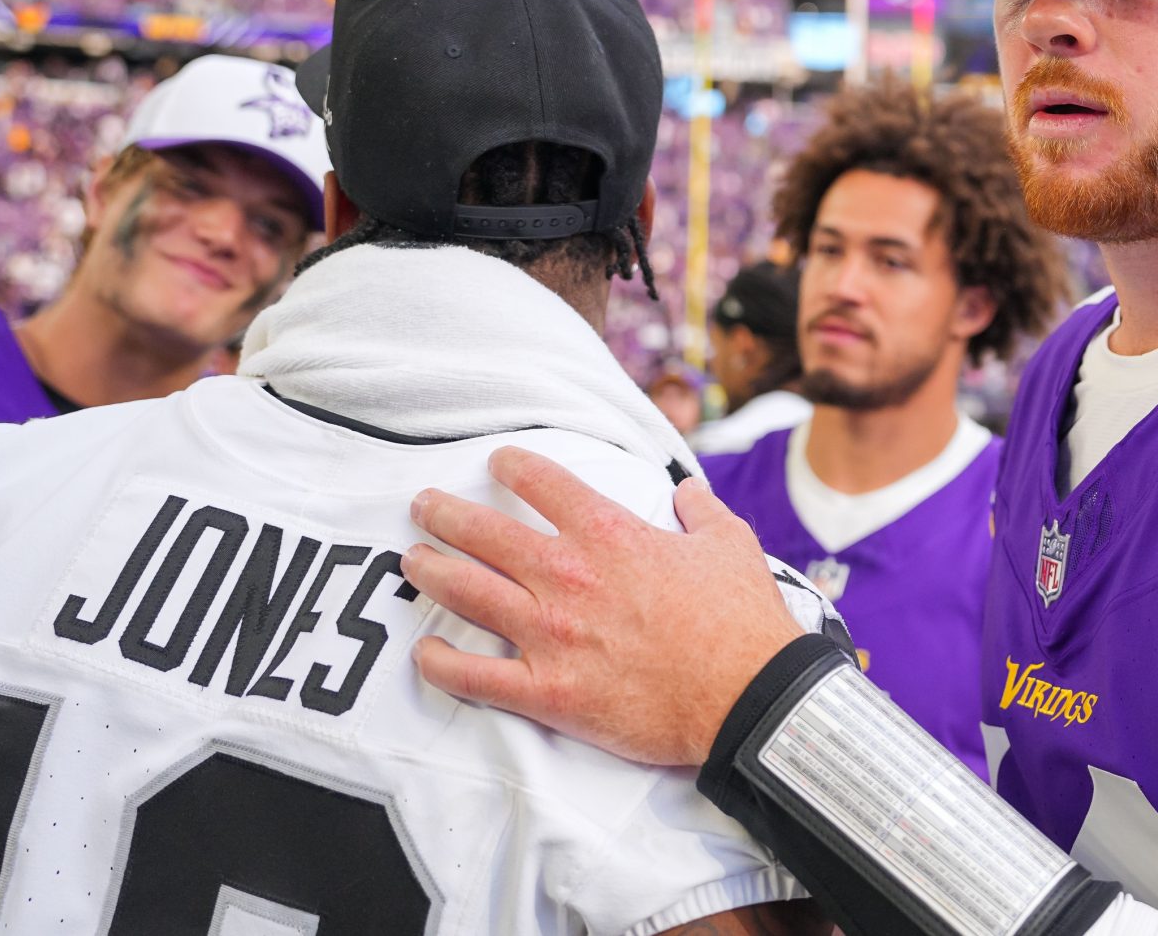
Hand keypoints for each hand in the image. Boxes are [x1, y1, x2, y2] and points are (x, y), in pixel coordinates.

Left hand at [402, 446, 803, 765]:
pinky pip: (476, 677)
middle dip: (445, 514)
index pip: (544, 484)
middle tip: (423, 505)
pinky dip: (442, 665)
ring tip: (411, 560)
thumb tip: (687, 491)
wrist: (746, 695)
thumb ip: (700, 511)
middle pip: (486, 533)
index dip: (513, 467)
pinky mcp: (548, 692)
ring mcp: (552, 635)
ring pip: (468, 593)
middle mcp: (569, 577)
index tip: (497, 462)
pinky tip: (425, 653)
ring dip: (431, 572)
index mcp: (610, 534)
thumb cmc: (741, 620)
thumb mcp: (730, 544)